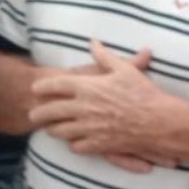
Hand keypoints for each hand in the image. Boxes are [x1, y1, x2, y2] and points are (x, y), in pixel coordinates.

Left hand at [29, 40, 174, 168]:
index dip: (43, 87)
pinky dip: (73, 144)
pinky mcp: (98, 144)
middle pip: (52, 111)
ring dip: (53, 130)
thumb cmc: (141, 92)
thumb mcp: (123, 68)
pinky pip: (78, 146)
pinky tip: (73, 141)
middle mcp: (83, 108)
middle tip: (32, 114)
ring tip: (48, 129)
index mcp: (87, 87)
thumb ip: (104, 55)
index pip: (56, 86)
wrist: (157, 121)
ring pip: (61, 131)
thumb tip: (93, 41)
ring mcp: (89, 128)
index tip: (34, 89)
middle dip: (39, 113)